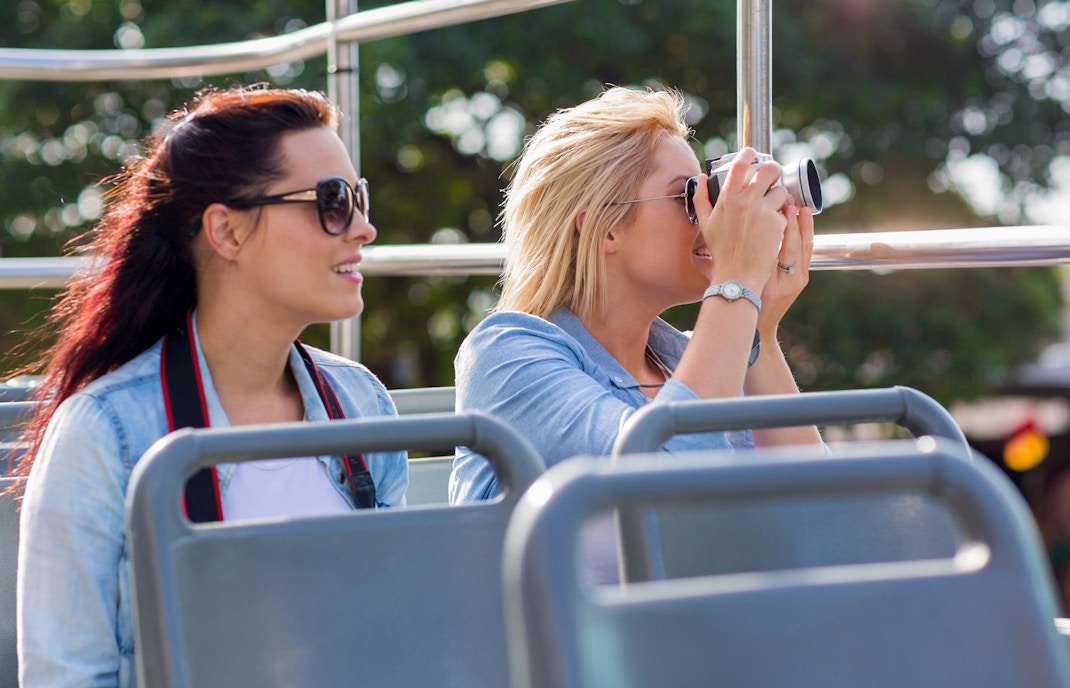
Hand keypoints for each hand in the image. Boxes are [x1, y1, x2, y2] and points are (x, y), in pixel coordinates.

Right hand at [693, 148, 787, 292]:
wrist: (738, 274)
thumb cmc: (721, 251)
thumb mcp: (705, 223)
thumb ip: (702, 198)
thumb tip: (701, 177)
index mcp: (727, 198)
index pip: (740, 165)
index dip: (749, 154)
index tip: (752, 153)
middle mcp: (746, 201)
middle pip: (769, 170)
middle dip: (773, 170)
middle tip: (773, 176)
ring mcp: (763, 211)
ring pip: (781, 191)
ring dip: (779, 197)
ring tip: (772, 209)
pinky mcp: (777, 222)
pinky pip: (784, 212)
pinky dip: (781, 218)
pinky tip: (772, 229)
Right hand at [757, 198, 813, 335]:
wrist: (760, 325)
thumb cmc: (749, 305)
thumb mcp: (751, 283)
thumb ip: (756, 262)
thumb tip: (757, 233)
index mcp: (783, 280)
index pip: (789, 246)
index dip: (788, 224)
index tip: (783, 205)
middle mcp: (796, 279)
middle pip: (802, 244)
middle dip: (798, 221)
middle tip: (793, 201)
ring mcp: (801, 279)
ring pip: (807, 247)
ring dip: (805, 226)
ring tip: (802, 208)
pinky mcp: (802, 279)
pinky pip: (805, 253)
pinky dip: (803, 237)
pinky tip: (800, 224)